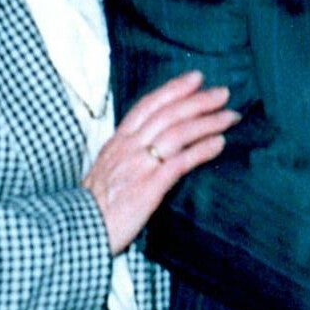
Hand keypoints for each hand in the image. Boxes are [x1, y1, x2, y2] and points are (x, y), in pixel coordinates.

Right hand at [82, 70, 237, 255]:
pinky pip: (180, 162)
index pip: (148, 106)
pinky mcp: (149, 187)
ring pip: (178, 133)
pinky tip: (219, 143)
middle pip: (168, 114)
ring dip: (207, 122)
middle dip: (198, 100)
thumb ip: (127, 153)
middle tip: (223, 93)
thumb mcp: (106, 170)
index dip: (173, 89)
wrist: (79, 231)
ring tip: (230, 116)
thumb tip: (151, 143)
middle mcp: (128, 148)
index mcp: (117, 142)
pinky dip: (202, 149)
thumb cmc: (93, 206)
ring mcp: (139, 165)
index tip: (196, 78)